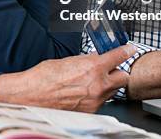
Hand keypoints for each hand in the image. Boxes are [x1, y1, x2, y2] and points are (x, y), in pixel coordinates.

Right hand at [0, 45, 135, 112]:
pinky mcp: (90, 111)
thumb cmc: (44, 77)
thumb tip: (95, 58)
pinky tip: (84, 92)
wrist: (31, 95)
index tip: (129, 49)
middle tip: (111, 69)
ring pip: (113, 91)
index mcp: (92, 67)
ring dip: (107, 85)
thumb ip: (86, 61)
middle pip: (123, 77)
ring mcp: (95, 100)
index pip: (118, 57)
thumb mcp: (68, 60)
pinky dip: (96, 96)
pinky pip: (101, 101)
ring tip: (91, 82)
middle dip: (118, 72)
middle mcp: (97, 85)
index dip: (126, 51)